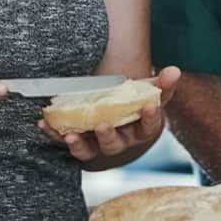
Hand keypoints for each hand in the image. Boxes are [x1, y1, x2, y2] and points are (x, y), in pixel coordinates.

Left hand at [39, 67, 181, 162]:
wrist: (115, 114)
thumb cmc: (135, 104)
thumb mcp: (149, 92)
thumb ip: (162, 83)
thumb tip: (175, 70)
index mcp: (140, 130)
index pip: (150, 127)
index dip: (151, 117)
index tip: (151, 105)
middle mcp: (120, 141)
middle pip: (116, 145)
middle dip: (108, 136)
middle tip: (103, 124)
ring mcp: (96, 145)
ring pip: (89, 150)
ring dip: (79, 145)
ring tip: (71, 136)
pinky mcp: (78, 142)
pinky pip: (64, 141)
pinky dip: (54, 134)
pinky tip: (45, 124)